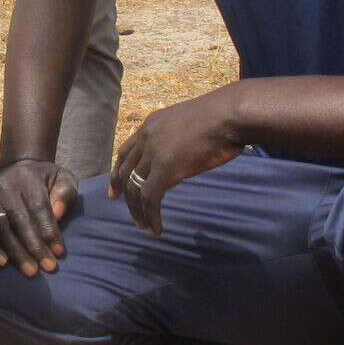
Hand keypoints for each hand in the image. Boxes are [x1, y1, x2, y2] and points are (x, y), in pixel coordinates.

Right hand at [0, 160, 79, 275]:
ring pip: (0, 228)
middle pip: (18, 220)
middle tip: (47, 266)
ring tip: (29, 271)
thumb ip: (64, 194)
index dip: (48, 231)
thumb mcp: (63, 178)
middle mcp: (5, 188)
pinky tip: (3, 263)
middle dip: (33, 246)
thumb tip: (59, 214)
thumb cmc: (46, 180)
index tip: (59, 252)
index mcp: (28, 178)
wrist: (18, 169)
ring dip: (15, 252)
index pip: (38, 207)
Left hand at [108, 87, 246, 236]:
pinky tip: (157, 229)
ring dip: (138, 210)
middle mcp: (146, 138)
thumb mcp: (187, 126)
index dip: (117, 173)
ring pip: (135, 187)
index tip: (115, 192)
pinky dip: (151, 216)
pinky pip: (150, 198)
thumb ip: (175, 141)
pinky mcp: (165, 168)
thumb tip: (177, 160)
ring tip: (144, 226)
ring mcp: (153, 152)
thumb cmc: (219, 118)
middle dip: (123, 194)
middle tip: (129, 213)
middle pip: (125, 171)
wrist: (228, 115)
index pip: (125, 152)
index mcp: (150, 125)